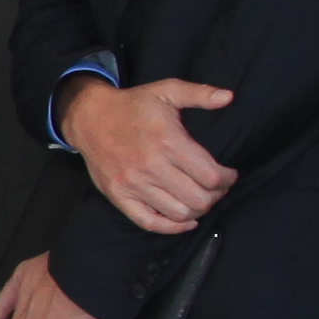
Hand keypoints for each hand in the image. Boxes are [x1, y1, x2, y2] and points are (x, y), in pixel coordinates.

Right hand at [60, 74, 238, 233]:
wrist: (89, 118)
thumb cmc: (133, 105)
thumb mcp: (167, 90)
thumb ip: (199, 94)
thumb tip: (229, 97)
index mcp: (168, 141)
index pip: (211, 176)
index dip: (227, 179)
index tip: (228, 175)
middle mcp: (151, 166)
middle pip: (199, 199)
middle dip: (216, 196)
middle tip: (216, 188)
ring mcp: (133, 184)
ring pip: (179, 213)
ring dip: (197, 211)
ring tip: (199, 198)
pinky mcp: (120, 196)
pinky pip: (150, 222)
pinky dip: (172, 227)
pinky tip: (185, 221)